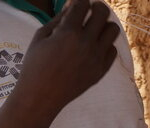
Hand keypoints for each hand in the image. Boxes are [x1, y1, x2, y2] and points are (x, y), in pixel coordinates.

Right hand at [13, 0, 120, 117]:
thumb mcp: (41, 36)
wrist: (41, 95)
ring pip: (113, 30)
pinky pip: (112, 50)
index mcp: (69, 33)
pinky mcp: (101, 70)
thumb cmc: (35, 64)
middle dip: (96, 7)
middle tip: (90, 10)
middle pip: (103, 13)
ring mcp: (96, 58)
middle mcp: (86, 43)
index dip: (80, 1)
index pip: (83, 4)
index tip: (78, 4)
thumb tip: (72, 4)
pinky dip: (105, 45)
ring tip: (94, 29)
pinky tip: (94, 47)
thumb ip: (59, 18)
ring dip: (104, 25)